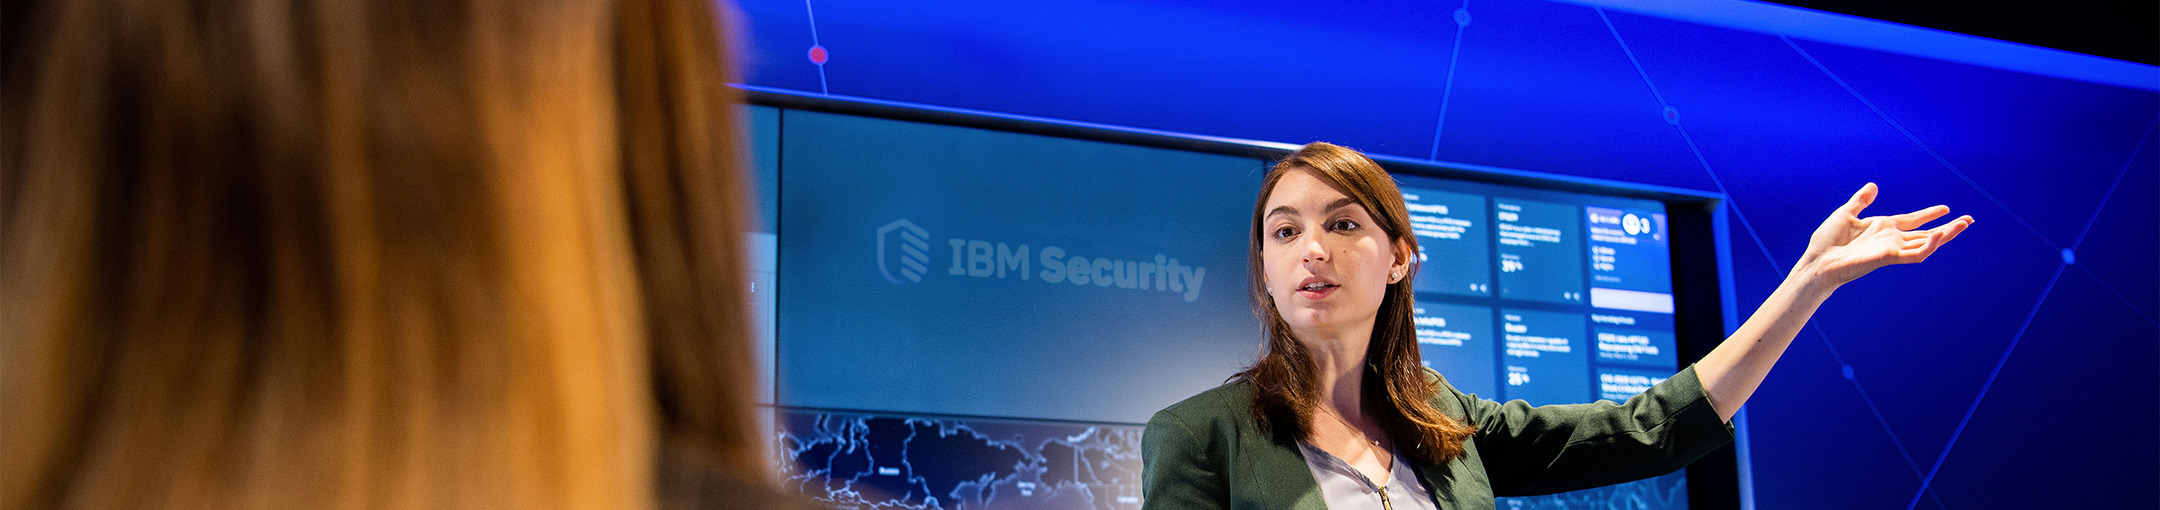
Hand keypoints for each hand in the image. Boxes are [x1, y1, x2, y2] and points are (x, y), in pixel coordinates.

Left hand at [1797, 183, 1973, 289]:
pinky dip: (1928, 246)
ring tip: (1963, 225)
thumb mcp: (1845, 214)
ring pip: (1925, 243)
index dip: (1929, 214)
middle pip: (1926, 233)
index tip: (1945, 208)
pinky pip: (1914, 253)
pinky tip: (1939, 236)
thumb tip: (1873, 186)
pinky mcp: (1888, 257)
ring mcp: (1891, 249)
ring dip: (1945, 235)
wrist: (1817, 261)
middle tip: (1969, 220)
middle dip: (1948, 228)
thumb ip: (1860, 201)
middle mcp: (1891, 239)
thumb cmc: (1827, 242)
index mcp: (1882, 228)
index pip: (1912, 221)